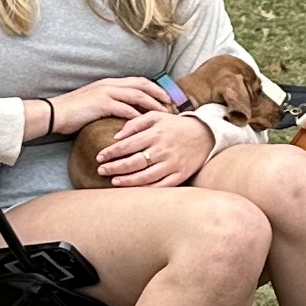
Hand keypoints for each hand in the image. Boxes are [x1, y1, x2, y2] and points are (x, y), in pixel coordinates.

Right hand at [43, 76, 166, 136]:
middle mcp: (110, 84)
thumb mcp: (95, 104)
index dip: (154, 88)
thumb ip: (110, 104)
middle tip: (172, 105)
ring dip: (153, 105)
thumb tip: (126, 114)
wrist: (54, 113)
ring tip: (164, 115)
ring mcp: (106, 92)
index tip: (167, 98)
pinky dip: (138, 116)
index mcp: (110, 83)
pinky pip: (126, 109)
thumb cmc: (73, 112)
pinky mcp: (102, 103)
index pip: (138, 81)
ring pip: (138, 96)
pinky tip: (146, 125)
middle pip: (142, 85)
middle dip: (159, 94)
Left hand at [90, 106, 213, 187]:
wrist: (205, 135)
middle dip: (114, 167)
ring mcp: (172, 164)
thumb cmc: (176, 125)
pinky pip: (161, 186)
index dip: (111, 152)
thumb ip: (135, 123)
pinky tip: (134, 189)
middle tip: (101, 170)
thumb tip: (117, 136)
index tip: (100, 157)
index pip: (127, 145)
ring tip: (114, 181)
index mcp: (155, 133)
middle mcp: (163, 149)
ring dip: (127, 180)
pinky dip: (146, 189)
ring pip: (145, 176)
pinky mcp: (180, 175)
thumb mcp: (156, 116)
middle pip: (133, 162)